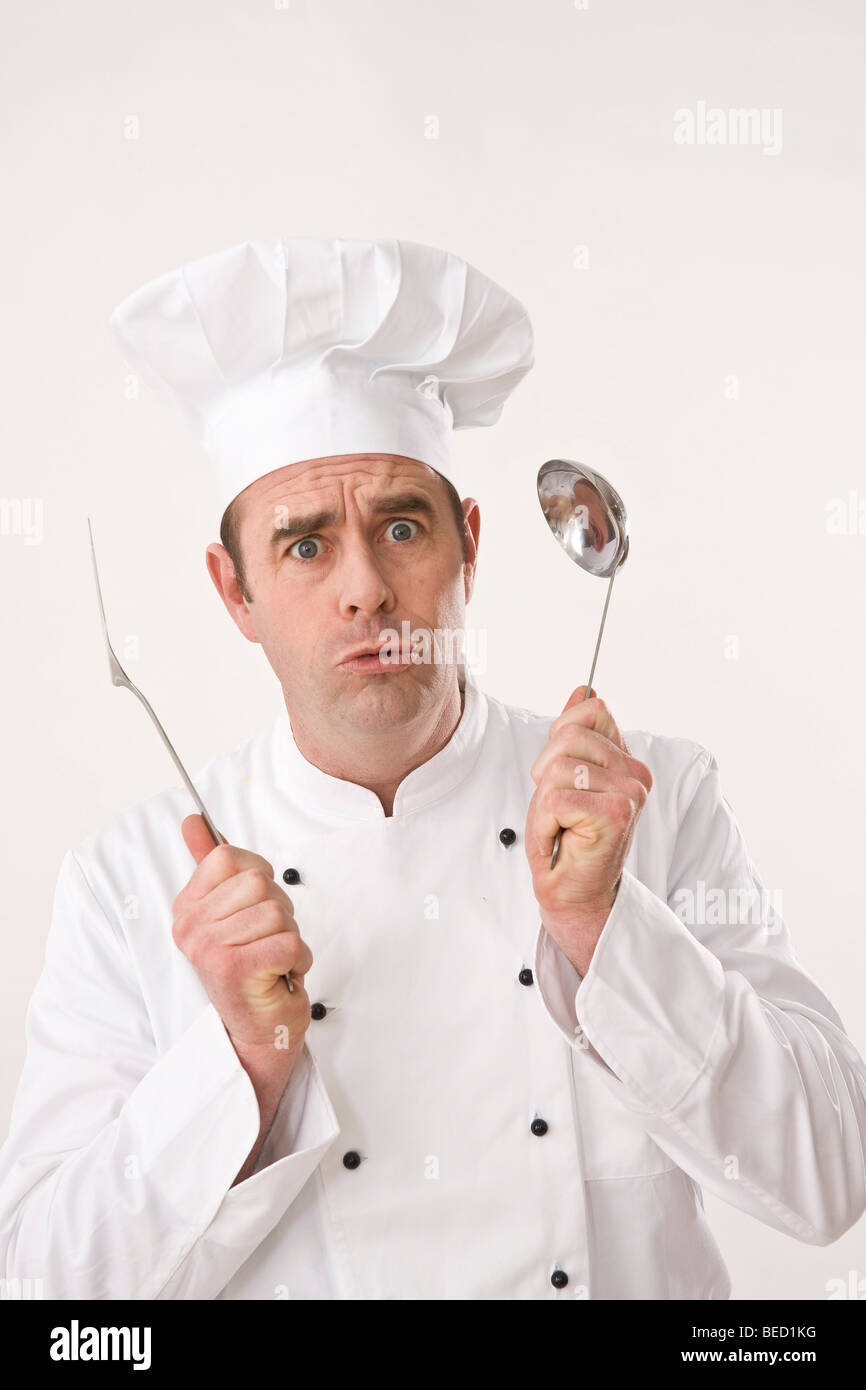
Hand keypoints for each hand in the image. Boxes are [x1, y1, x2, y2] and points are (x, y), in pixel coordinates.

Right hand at [172, 815, 313, 1051]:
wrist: (259, 1027)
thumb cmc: (252, 965)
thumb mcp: (230, 910)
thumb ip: (212, 863)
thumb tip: (193, 819)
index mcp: (186, 906)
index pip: (228, 857)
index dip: (257, 876)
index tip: (253, 907)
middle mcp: (190, 926)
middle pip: (258, 882)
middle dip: (278, 911)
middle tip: (266, 940)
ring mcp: (208, 948)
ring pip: (276, 912)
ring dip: (289, 937)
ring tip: (273, 959)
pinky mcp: (235, 970)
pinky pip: (288, 942)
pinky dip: (298, 959)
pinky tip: (281, 974)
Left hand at [525, 686, 652, 975]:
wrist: (575, 892)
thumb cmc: (568, 839)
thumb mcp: (564, 776)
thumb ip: (575, 732)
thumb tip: (584, 688)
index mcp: (626, 759)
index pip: (590, 710)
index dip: (560, 738)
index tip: (561, 775)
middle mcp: (635, 774)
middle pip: (567, 737)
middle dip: (546, 774)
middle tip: (559, 810)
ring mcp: (629, 793)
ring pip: (557, 768)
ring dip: (544, 802)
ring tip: (561, 825)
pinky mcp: (614, 814)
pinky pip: (554, 799)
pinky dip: (545, 822)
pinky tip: (562, 838)